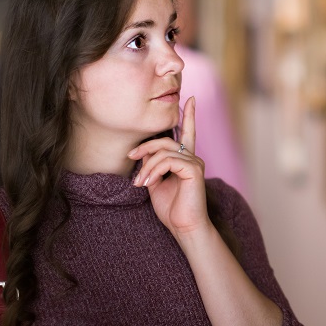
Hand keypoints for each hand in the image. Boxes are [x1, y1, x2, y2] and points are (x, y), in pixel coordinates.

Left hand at [128, 96, 209, 237]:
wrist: (184, 227)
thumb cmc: (171, 209)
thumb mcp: (156, 183)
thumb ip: (152, 166)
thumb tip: (144, 154)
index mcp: (185, 159)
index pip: (187, 132)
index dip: (189, 115)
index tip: (190, 98)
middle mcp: (193, 158)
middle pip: (165, 141)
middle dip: (144, 147)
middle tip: (130, 158)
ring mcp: (195, 162)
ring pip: (163, 152)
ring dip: (146, 166)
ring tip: (140, 182)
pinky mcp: (194, 169)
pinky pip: (168, 161)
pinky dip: (154, 170)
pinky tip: (148, 183)